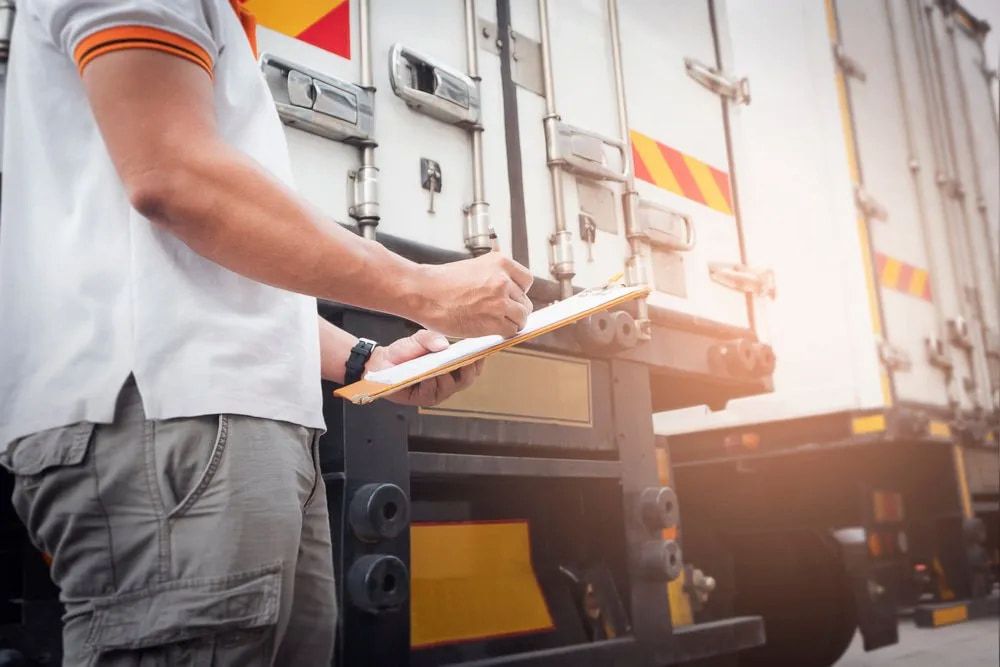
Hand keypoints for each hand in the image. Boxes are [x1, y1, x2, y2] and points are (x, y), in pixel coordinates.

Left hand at [366, 330, 483, 406]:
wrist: (382, 362)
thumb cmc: (404, 352)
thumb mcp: (418, 339)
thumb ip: (430, 338)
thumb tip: (444, 344)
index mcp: (453, 365)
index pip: (474, 365)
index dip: (480, 358)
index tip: (482, 349)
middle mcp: (449, 380)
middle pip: (468, 378)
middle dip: (468, 368)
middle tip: (466, 358)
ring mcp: (438, 391)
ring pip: (452, 386)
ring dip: (449, 375)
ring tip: (444, 366)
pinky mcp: (424, 399)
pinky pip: (433, 392)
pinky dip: (432, 383)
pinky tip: (429, 375)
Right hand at [416, 252, 533, 337]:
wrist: (422, 291)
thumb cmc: (440, 281)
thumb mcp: (473, 267)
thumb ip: (493, 277)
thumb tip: (508, 292)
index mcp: (500, 262)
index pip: (526, 281)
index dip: (518, 292)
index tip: (511, 298)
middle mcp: (503, 280)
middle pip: (525, 301)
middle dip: (514, 309)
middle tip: (499, 314)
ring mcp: (500, 301)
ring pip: (521, 318)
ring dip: (511, 323)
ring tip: (495, 324)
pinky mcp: (493, 321)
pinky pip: (510, 331)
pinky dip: (502, 333)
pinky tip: (489, 330)